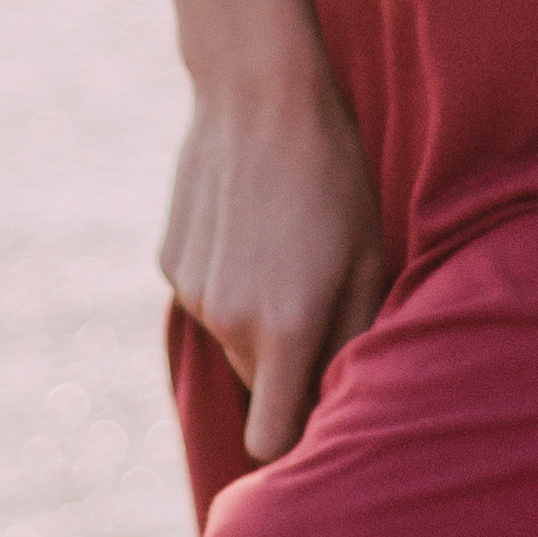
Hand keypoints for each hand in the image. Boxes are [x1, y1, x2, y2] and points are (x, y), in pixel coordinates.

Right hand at [158, 52, 388, 459]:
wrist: (261, 92)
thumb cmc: (335, 176)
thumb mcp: (368, 258)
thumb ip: (354, 342)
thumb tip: (342, 406)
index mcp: (285, 329)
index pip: (270, 442)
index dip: (294, 445)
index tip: (318, 425)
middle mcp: (227, 321)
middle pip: (258, 384)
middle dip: (287, 365)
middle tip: (321, 300)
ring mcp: (191, 291)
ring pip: (231, 338)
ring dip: (257, 318)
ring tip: (288, 249)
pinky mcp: (168, 262)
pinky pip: (205, 296)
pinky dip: (228, 280)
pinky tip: (251, 225)